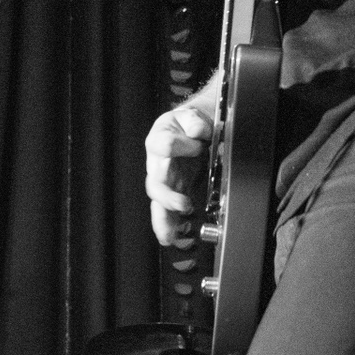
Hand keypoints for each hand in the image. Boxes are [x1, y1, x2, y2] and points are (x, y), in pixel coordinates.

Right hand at [144, 105, 213, 246]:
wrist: (192, 130)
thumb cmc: (189, 124)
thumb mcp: (192, 116)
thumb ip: (195, 121)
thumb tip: (197, 132)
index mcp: (160, 138)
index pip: (164, 144)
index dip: (182, 146)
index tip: (199, 145)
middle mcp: (157, 162)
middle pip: (155, 181)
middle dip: (168, 196)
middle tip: (184, 204)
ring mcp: (164, 180)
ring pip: (157, 201)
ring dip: (165, 216)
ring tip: (172, 233)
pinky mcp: (171, 193)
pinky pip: (164, 212)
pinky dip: (167, 226)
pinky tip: (171, 238)